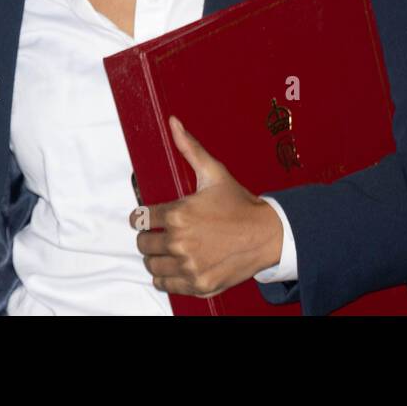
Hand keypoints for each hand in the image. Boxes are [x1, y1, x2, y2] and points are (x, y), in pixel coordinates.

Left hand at [129, 114, 283, 297]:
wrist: (267, 234)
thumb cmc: (239, 203)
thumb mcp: (214, 173)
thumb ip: (189, 148)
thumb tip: (173, 123)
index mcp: (178, 214)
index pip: (139, 219)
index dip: (142, 217)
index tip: (147, 218)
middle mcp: (180, 242)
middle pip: (143, 244)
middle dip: (148, 237)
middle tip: (160, 233)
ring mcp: (188, 266)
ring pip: (152, 265)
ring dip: (156, 257)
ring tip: (169, 249)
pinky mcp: (197, 284)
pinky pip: (166, 285)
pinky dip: (167, 277)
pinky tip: (177, 266)